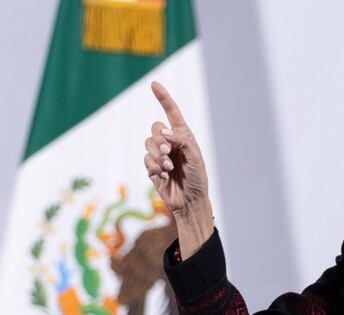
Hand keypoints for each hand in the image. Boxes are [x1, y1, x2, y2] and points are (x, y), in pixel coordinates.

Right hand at [144, 81, 212, 256]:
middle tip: (169, 153)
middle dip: (159, 140)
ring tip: (169, 168)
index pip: (172, 113)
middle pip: (154, 129)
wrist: (189, 201)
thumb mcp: (195, 157)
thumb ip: (181, 141)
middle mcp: (171, 143)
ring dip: (158, 156)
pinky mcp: (152, 167)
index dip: (163, 98)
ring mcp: (160, 155)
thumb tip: (164, 131)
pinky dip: (155, 167)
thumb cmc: (197, 179)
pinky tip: (164, 176)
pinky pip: (146, 160)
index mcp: (183, 137)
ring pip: (148, 144)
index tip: (154, 84)